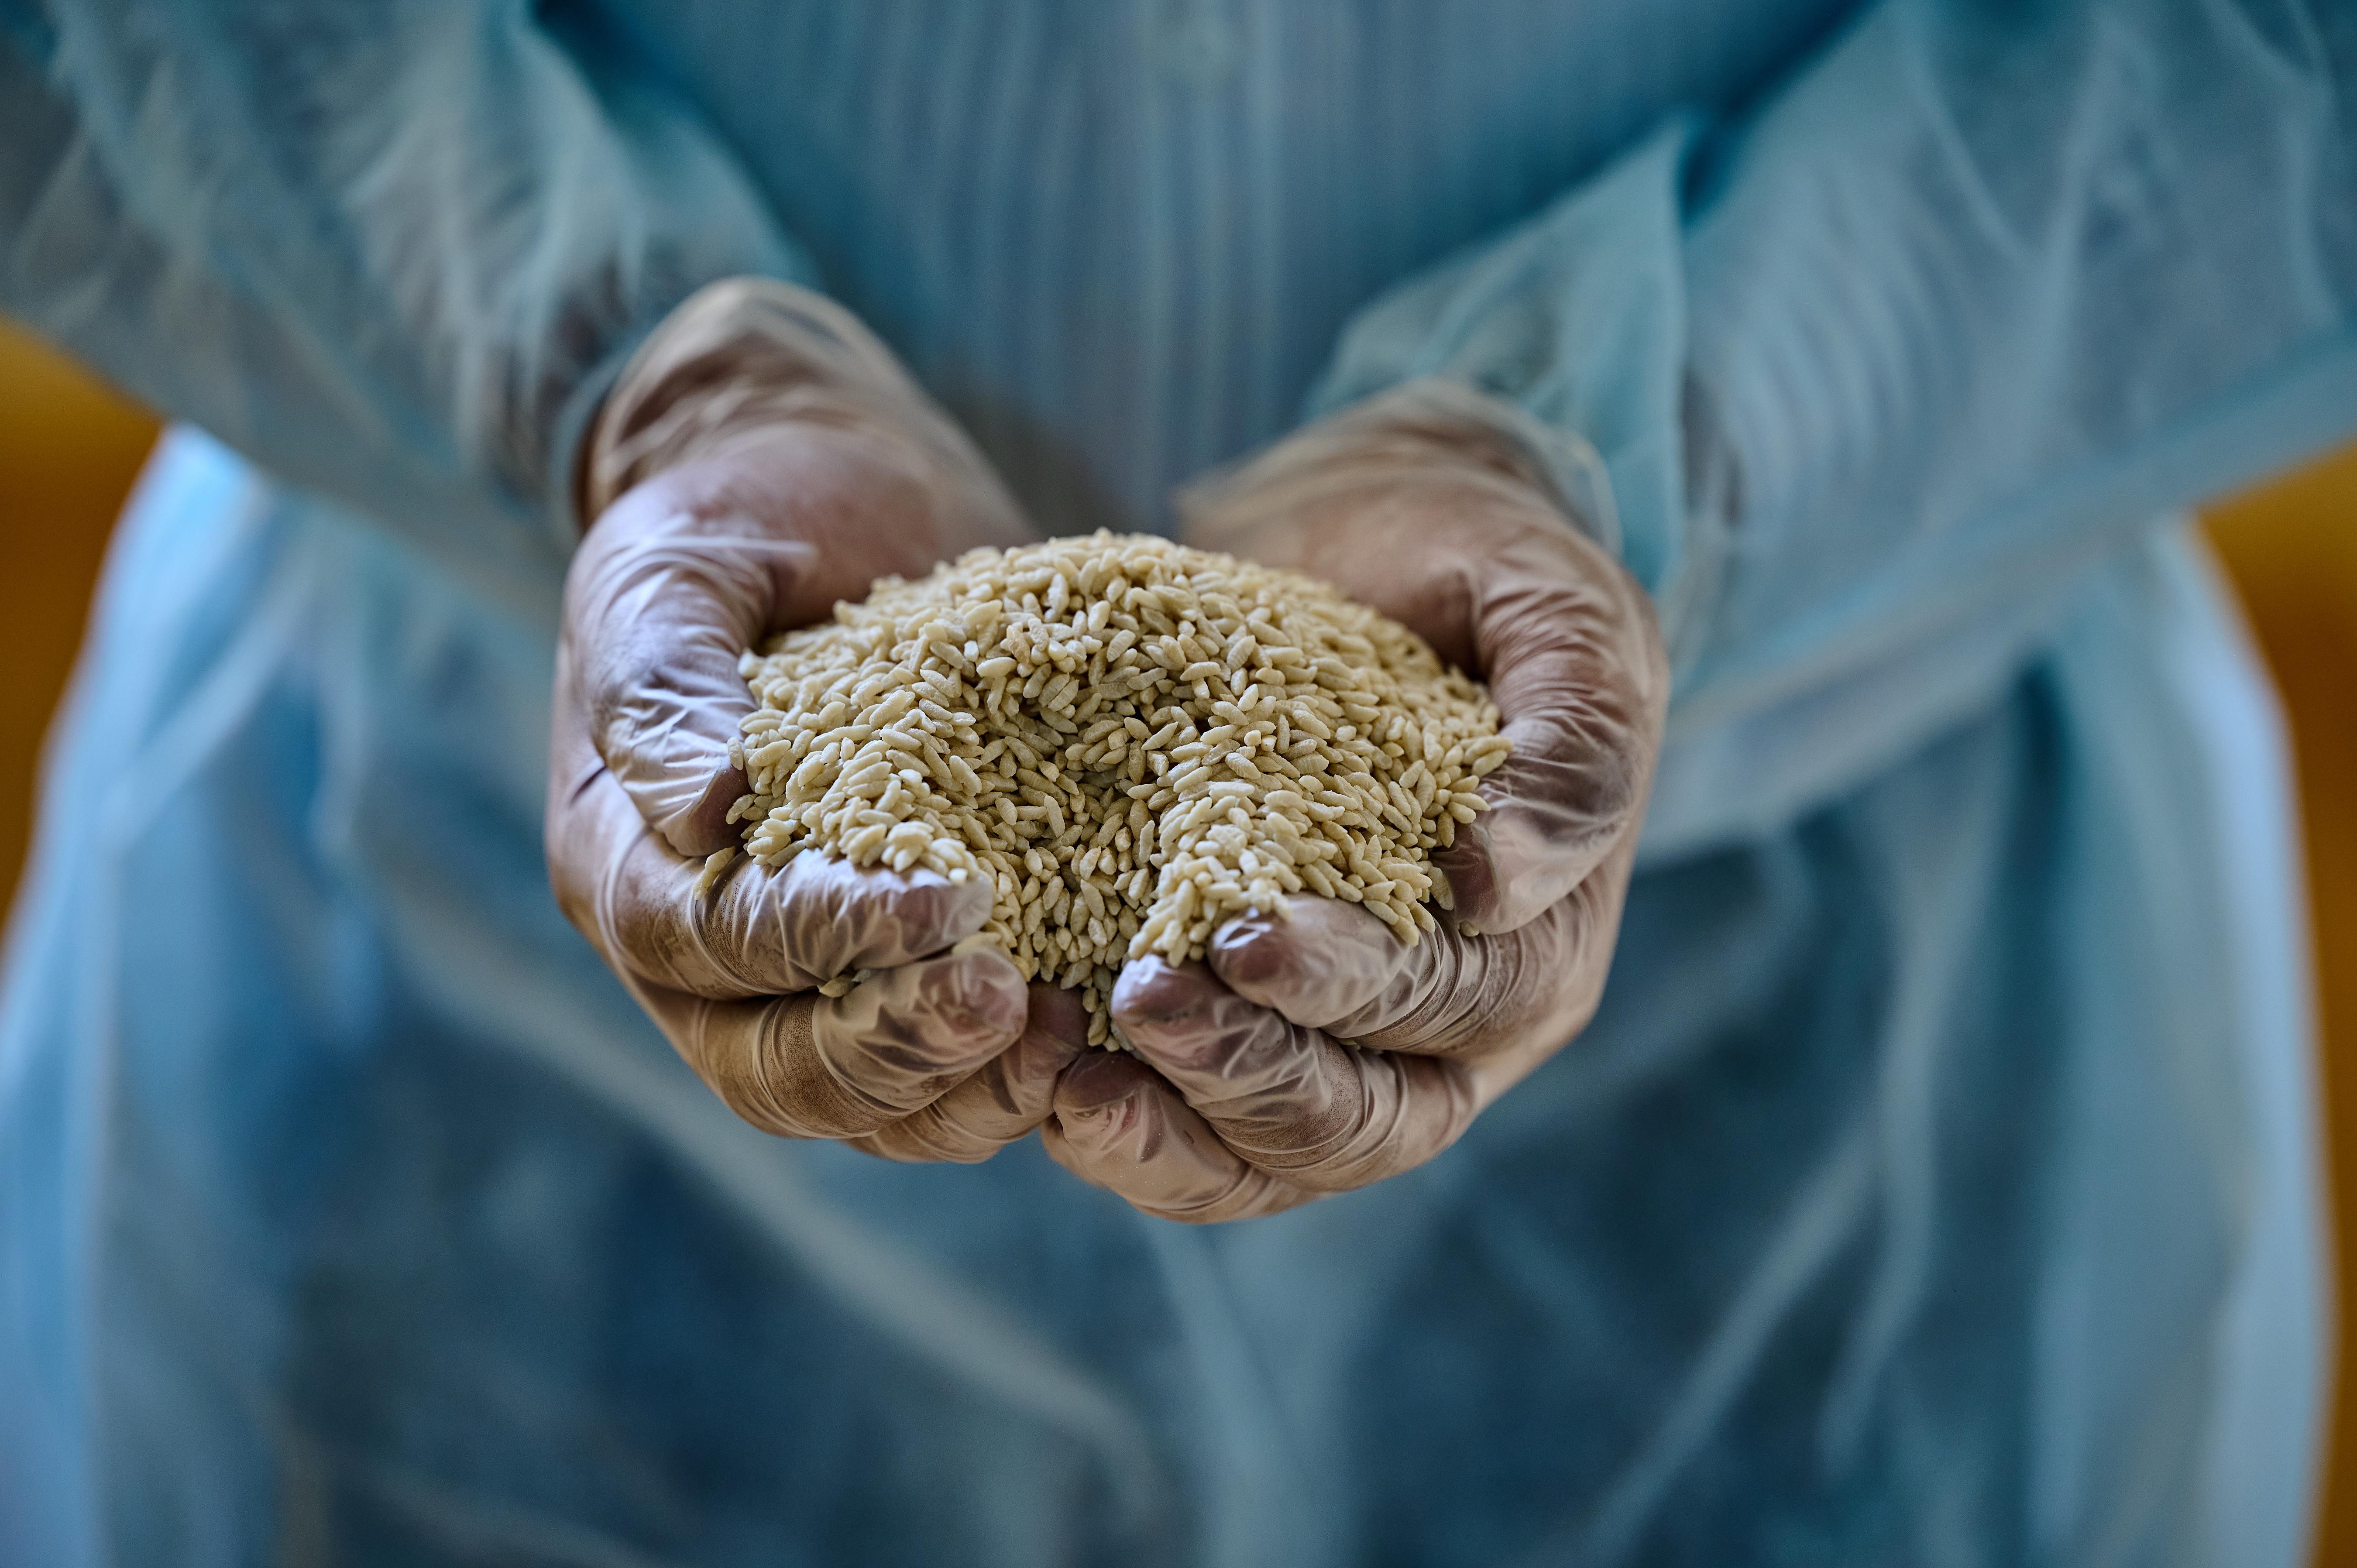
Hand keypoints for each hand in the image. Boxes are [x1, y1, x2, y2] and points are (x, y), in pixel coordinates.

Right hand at [546, 278, 1081, 1159]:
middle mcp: (697, 952)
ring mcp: (798, 979)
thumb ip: (665, 681)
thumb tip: (701, 810)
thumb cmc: (742, 522)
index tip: (951, 901)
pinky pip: (932, 1076)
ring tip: (1068, 1038)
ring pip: (857, 1104)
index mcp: (623, 857)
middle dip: (893, 1047)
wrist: (832, 508)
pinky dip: (1002, 1077)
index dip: (821, 938)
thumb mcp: (680, 564)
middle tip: (1015, 1001)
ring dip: (958, 1091)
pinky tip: (1092, 1035)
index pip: (707, 942)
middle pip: (771, 1067)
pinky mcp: (896, 974)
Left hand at [1042, 383, 1668, 1218]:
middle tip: (1139, 997)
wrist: (1368, 555)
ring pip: (1281, 1161)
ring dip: (1177, 1132)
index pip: (1453, 999)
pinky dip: (1134, 1136)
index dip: (1353, 983)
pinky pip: (1206, 1149)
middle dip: (1251, 1069)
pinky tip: (1051, 1083)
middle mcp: (1462, 1030)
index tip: (1245, 936)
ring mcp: (1361, 1058)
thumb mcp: (1546, 600)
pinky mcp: (1259, 1048)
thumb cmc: (1468, 569)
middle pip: (1369, 1119)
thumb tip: (1504, 882)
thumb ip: (1571, 722)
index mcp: (1541, 935)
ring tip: (1072, 1082)